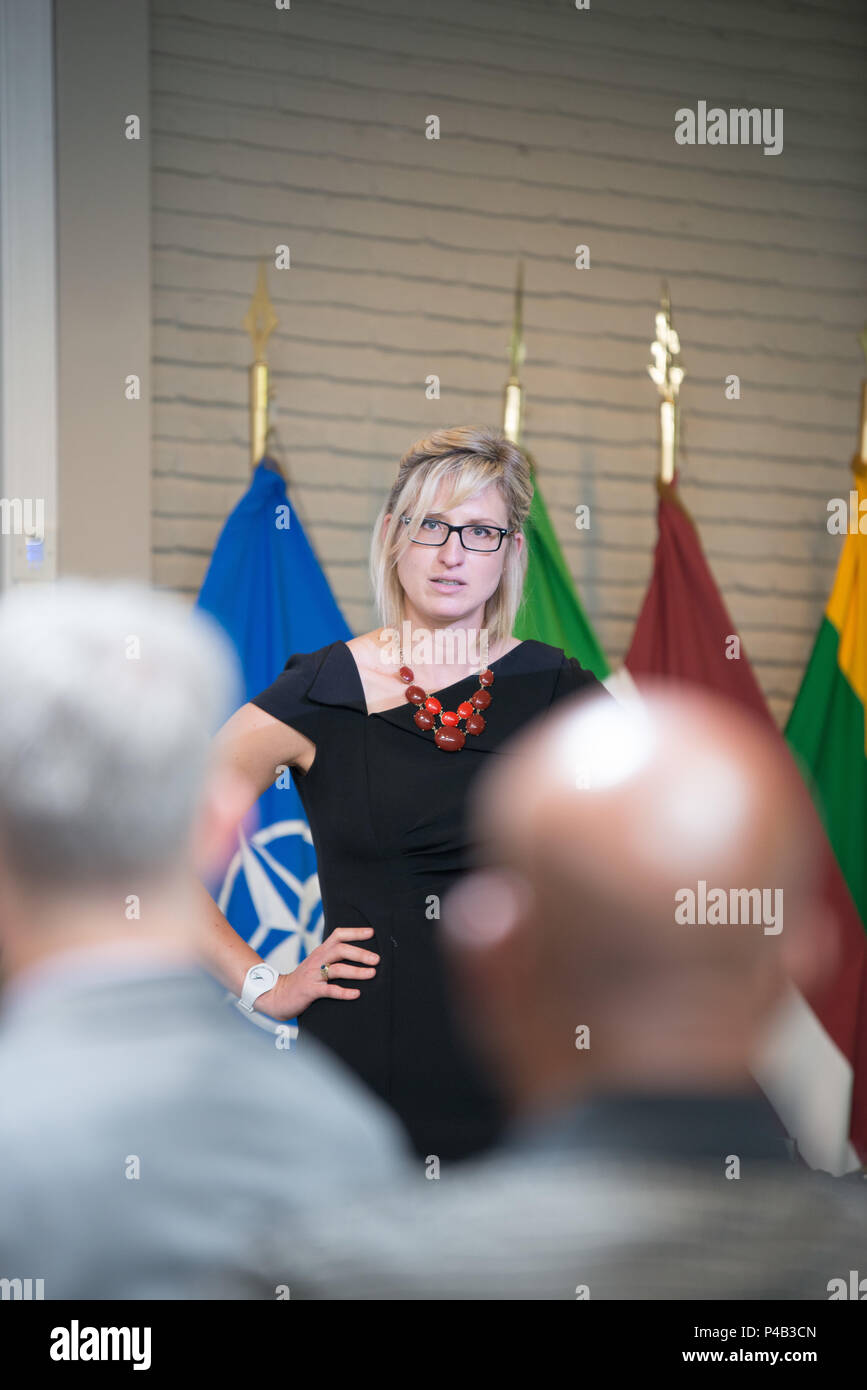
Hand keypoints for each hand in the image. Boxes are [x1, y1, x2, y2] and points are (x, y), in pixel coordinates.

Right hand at [255, 927, 378, 1018]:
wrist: (278, 995)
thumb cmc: (303, 980)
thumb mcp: (316, 964)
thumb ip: (332, 958)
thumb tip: (360, 955)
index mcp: (320, 952)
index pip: (338, 935)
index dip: (355, 932)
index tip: (371, 933)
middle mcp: (316, 960)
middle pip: (340, 950)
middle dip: (360, 953)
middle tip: (376, 959)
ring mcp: (313, 975)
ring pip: (337, 969)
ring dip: (356, 971)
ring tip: (372, 974)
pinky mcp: (310, 991)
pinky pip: (329, 990)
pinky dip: (344, 992)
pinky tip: (356, 994)